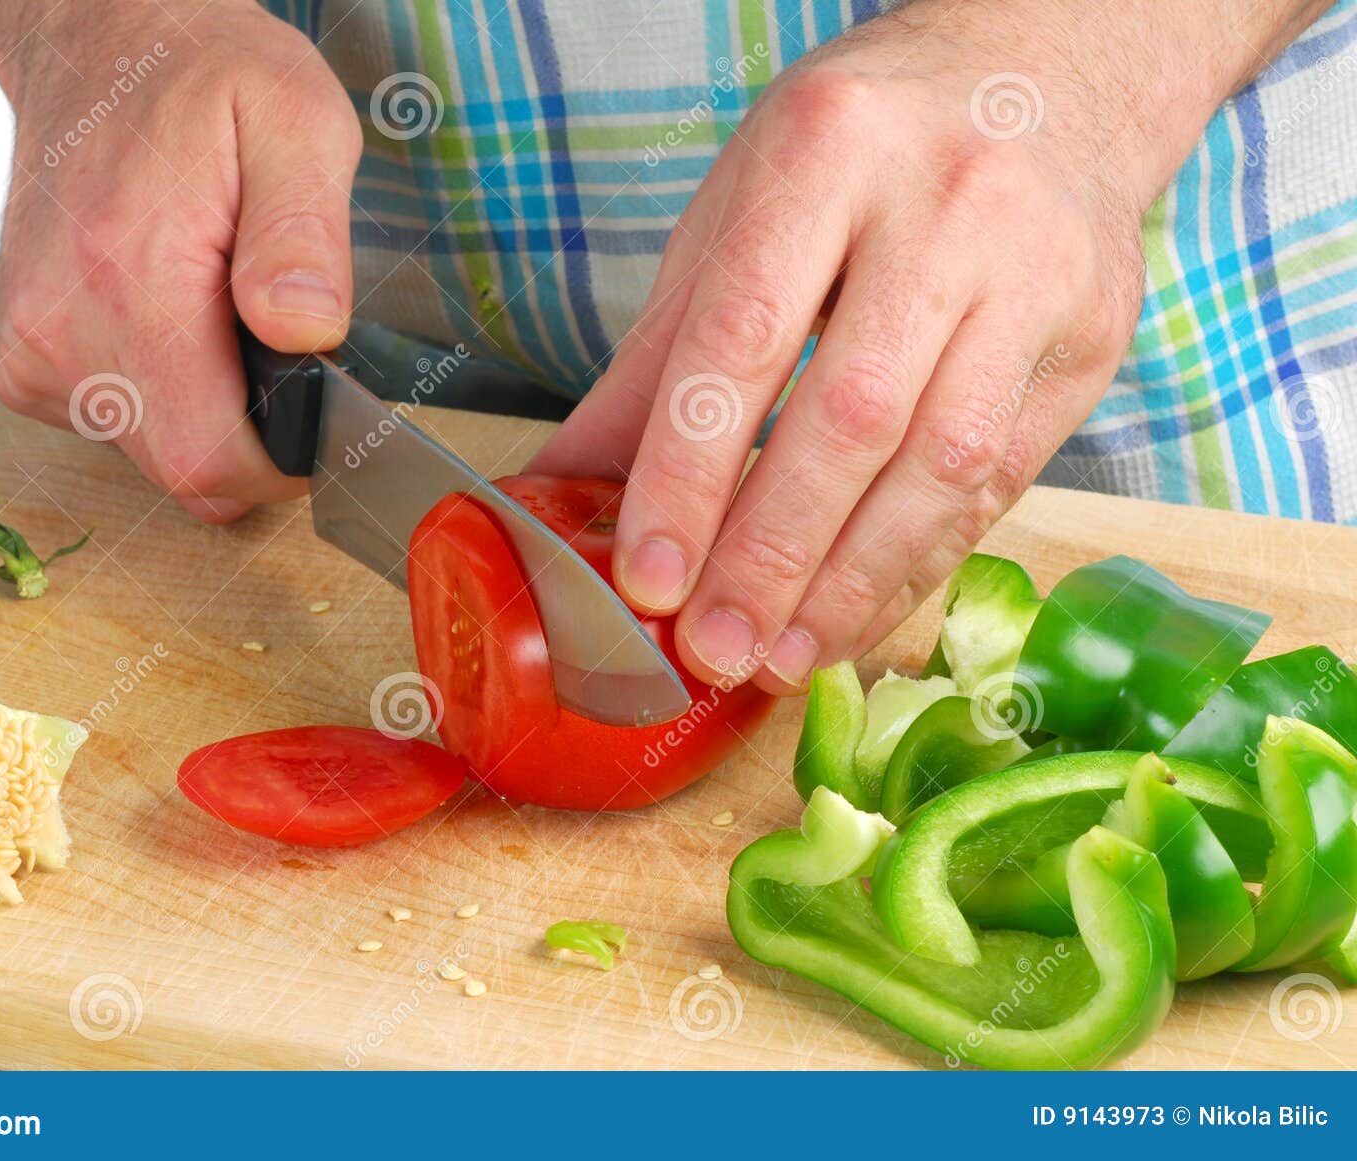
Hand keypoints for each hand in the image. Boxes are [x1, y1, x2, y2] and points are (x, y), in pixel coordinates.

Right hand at [0, 0, 359, 521]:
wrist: (101, 45)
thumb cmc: (205, 80)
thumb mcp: (297, 124)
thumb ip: (304, 236)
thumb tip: (306, 330)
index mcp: (129, 278)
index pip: (209, 459)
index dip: (281, 464)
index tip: (319, 414)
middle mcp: (60, 327)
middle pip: (184, 469)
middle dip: (250, 432)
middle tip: (276, 342)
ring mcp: (30, 350)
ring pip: (152, 453)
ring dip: (206, 409)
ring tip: (217, 309)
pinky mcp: (20, 361)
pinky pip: (115, 426)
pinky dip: (162, 395)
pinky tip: (170, 318)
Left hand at [532, 0, 1301, 693]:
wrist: (1043, 80)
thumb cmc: (858, 153)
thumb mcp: (734, 219)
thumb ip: (655, 363)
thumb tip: (556, 492)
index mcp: (827, 149)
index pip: (743, 336)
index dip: (691, 472)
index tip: (650, 579)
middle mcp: (947, 203)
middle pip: (853, 413)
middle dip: (773, 553)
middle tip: (713, 649)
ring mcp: (1037, 271)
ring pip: (944, 463)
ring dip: (853, 583)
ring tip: (777, 658)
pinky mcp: (1091, 338)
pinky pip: (999, 482)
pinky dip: (916, 564)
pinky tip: (853, 615)